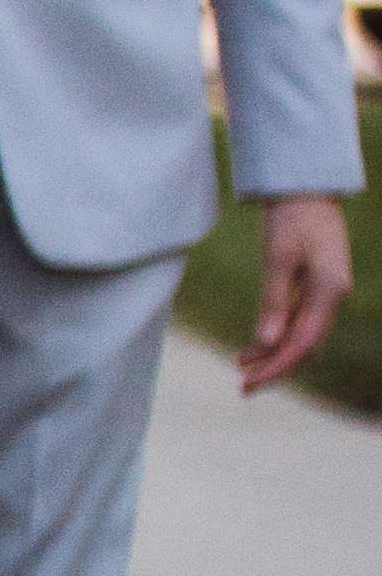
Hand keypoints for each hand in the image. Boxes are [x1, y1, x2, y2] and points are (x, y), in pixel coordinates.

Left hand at [236, 192, 358, 398]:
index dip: (276, 367)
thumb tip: (267, 343)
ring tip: (241, 368)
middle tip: (242, 388)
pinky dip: (278, 334)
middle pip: (304, 345)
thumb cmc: (292, 218)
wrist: (307, 188)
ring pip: (301, 335)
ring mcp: (327, 292)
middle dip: (274, 367)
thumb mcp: (278, 258)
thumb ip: (273, 302)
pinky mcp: (317, 285)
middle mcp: (333, 297)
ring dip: (274, 352)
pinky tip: (255, 346)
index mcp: (329, 292)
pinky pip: (299, 320)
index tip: (250, 384)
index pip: (301, 343)